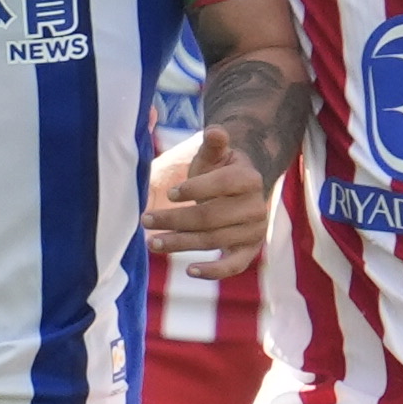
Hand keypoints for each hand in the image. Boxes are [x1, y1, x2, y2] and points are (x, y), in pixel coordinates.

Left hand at [143, 126, 271, 277]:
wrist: (241, 191)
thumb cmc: (220, 170)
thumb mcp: (214, 154)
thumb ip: (213, 143)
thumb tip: (214, 131)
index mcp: (249, 179)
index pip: (222, 184)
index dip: (195, 189)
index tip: (170, 193)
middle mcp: (256, 207)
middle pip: (211, 217)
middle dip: (175, 220)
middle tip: (146, 220)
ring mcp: (254, 232)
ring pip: (213, 241)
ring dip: (180, 244)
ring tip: (152, 243)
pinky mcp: (248, 251)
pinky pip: (233, 266)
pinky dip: (213, 272)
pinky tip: (189, 270)